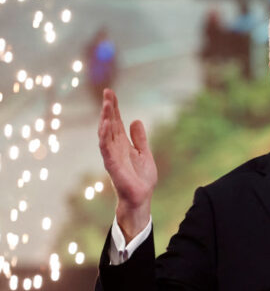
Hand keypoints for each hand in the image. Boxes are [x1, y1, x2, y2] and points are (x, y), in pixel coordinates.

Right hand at [98, 89, 157, 240]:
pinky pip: (106, 150)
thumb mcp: (144, 154)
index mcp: (123, 144)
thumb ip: (139, 139)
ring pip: (106, 135)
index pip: (116, 122)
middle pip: (110, 125)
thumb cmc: (141, 178)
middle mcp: (115, 148)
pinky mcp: (113, 166)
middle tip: (107, 93)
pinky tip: (106, 126)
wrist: (142, 198)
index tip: (110, 92)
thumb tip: (135, 120)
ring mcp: (112, 156)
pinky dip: (105, 137)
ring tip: (107, 106)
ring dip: (106, 120)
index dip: (114, 108)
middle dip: (108, 109)